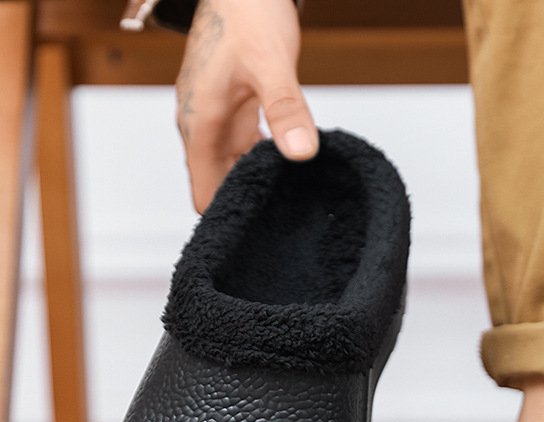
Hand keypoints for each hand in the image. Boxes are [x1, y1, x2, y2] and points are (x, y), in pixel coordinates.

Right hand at [176, 0, 317, 212]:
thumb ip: (286, 109)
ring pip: (231, 169)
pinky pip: (242, 149)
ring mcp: (214, 118)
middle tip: (285, 225)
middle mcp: (201, 126)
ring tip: (291, 203)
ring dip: (255, 185)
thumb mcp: (272, 64)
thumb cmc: (247, 12)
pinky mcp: (231, 109)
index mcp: (200, 124)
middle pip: (217, 187)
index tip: (259, 236)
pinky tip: (289, 166)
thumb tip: (302, 153)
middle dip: (245, 208)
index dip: (226, 219)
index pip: (204, 195)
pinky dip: (261, 162)